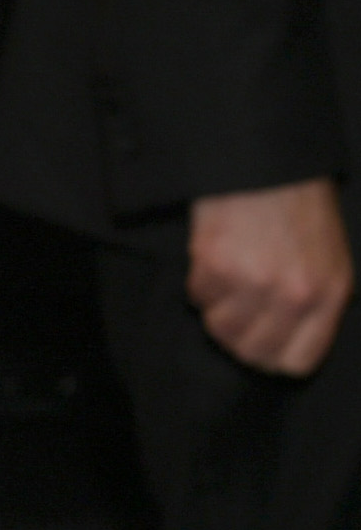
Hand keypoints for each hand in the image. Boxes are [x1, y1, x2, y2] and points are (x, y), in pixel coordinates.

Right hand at [188, 179, 350, 373]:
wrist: (268, 167)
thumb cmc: (301, 211)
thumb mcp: (332, 260)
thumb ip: (318, 305)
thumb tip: (290, 342)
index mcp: (329, 294)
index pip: (297, 362)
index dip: (274, 357)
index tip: (263, 343)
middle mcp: (293, 295)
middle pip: (252, 352)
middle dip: (240, 337)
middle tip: (238, 312)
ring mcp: (253, 283)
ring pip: (219, 328)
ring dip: (218, 308)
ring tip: (230, 279)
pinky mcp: (215, 266)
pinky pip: (198, 296)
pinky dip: (202, 281)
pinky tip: (218, 257)